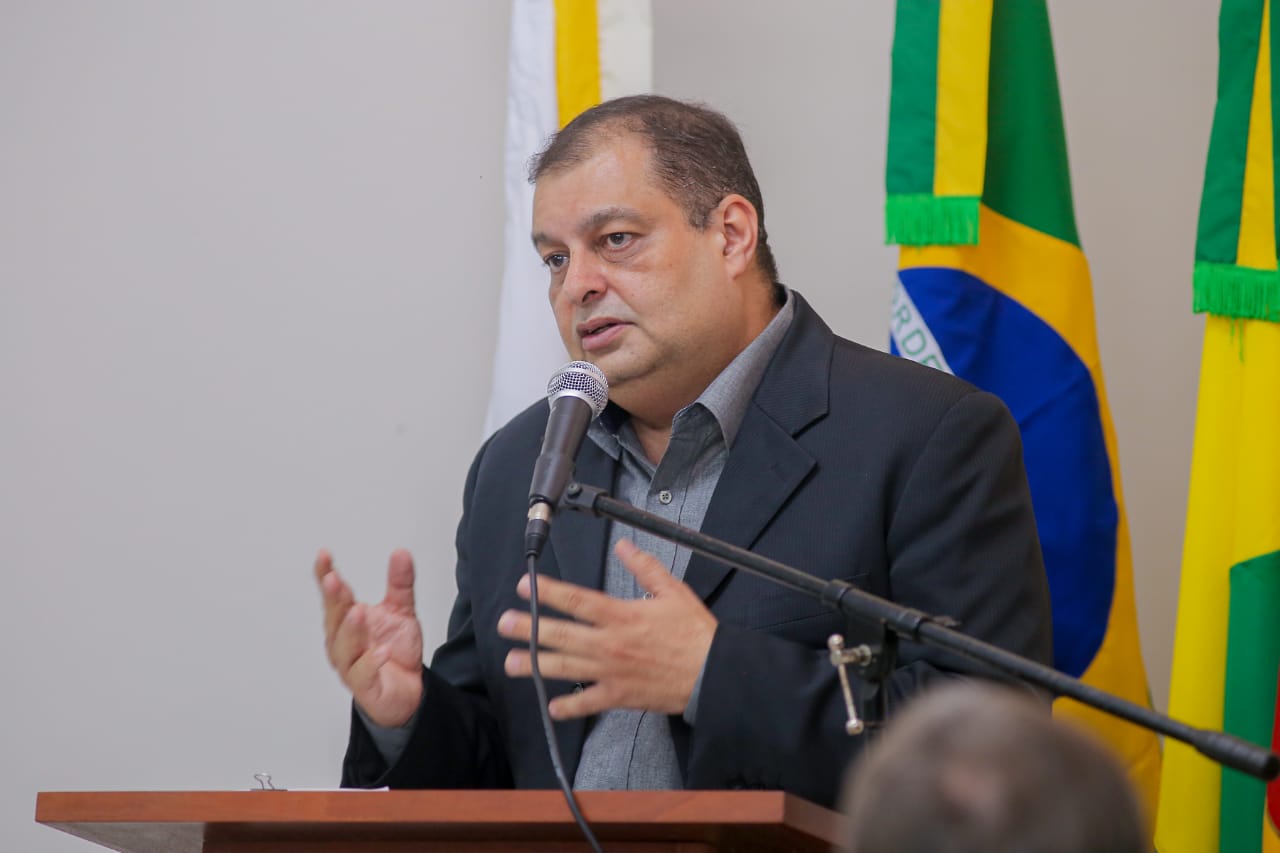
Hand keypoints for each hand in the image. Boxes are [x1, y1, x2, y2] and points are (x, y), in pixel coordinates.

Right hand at [315, 548, 423, 727]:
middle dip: (333, 599)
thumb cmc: (394, 650)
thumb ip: (400, 583)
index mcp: (346, 620)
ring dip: (350, 630)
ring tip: (357, 612)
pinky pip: (363, 674)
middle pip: (334, 618)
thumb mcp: (401, 611)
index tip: (323, 555)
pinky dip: (371, 663)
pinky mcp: (365, 686)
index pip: (333, 595)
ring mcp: (350, 665)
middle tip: (333, 581)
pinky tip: (381, 652)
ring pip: (344, 647)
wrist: (408, 690)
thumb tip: (401, 552)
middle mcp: (342, 642)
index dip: (325, 575)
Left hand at [498, 539, 717, 718]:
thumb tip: (624, 546)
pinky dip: (570, 707)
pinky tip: (551, 706)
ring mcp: (612, 673)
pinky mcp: (620, 696)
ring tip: (511, 663)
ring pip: (567, 668)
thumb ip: (645, 568)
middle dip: (530, 628)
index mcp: (621, 616)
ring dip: (536, 665)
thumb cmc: (695, 632)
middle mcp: (610, 644)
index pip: (577, 601)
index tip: (526, 586)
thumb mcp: (673, 591)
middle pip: (562, 634)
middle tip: (504, 624)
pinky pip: (589, 703)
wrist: (712, 673)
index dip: (549, 593)